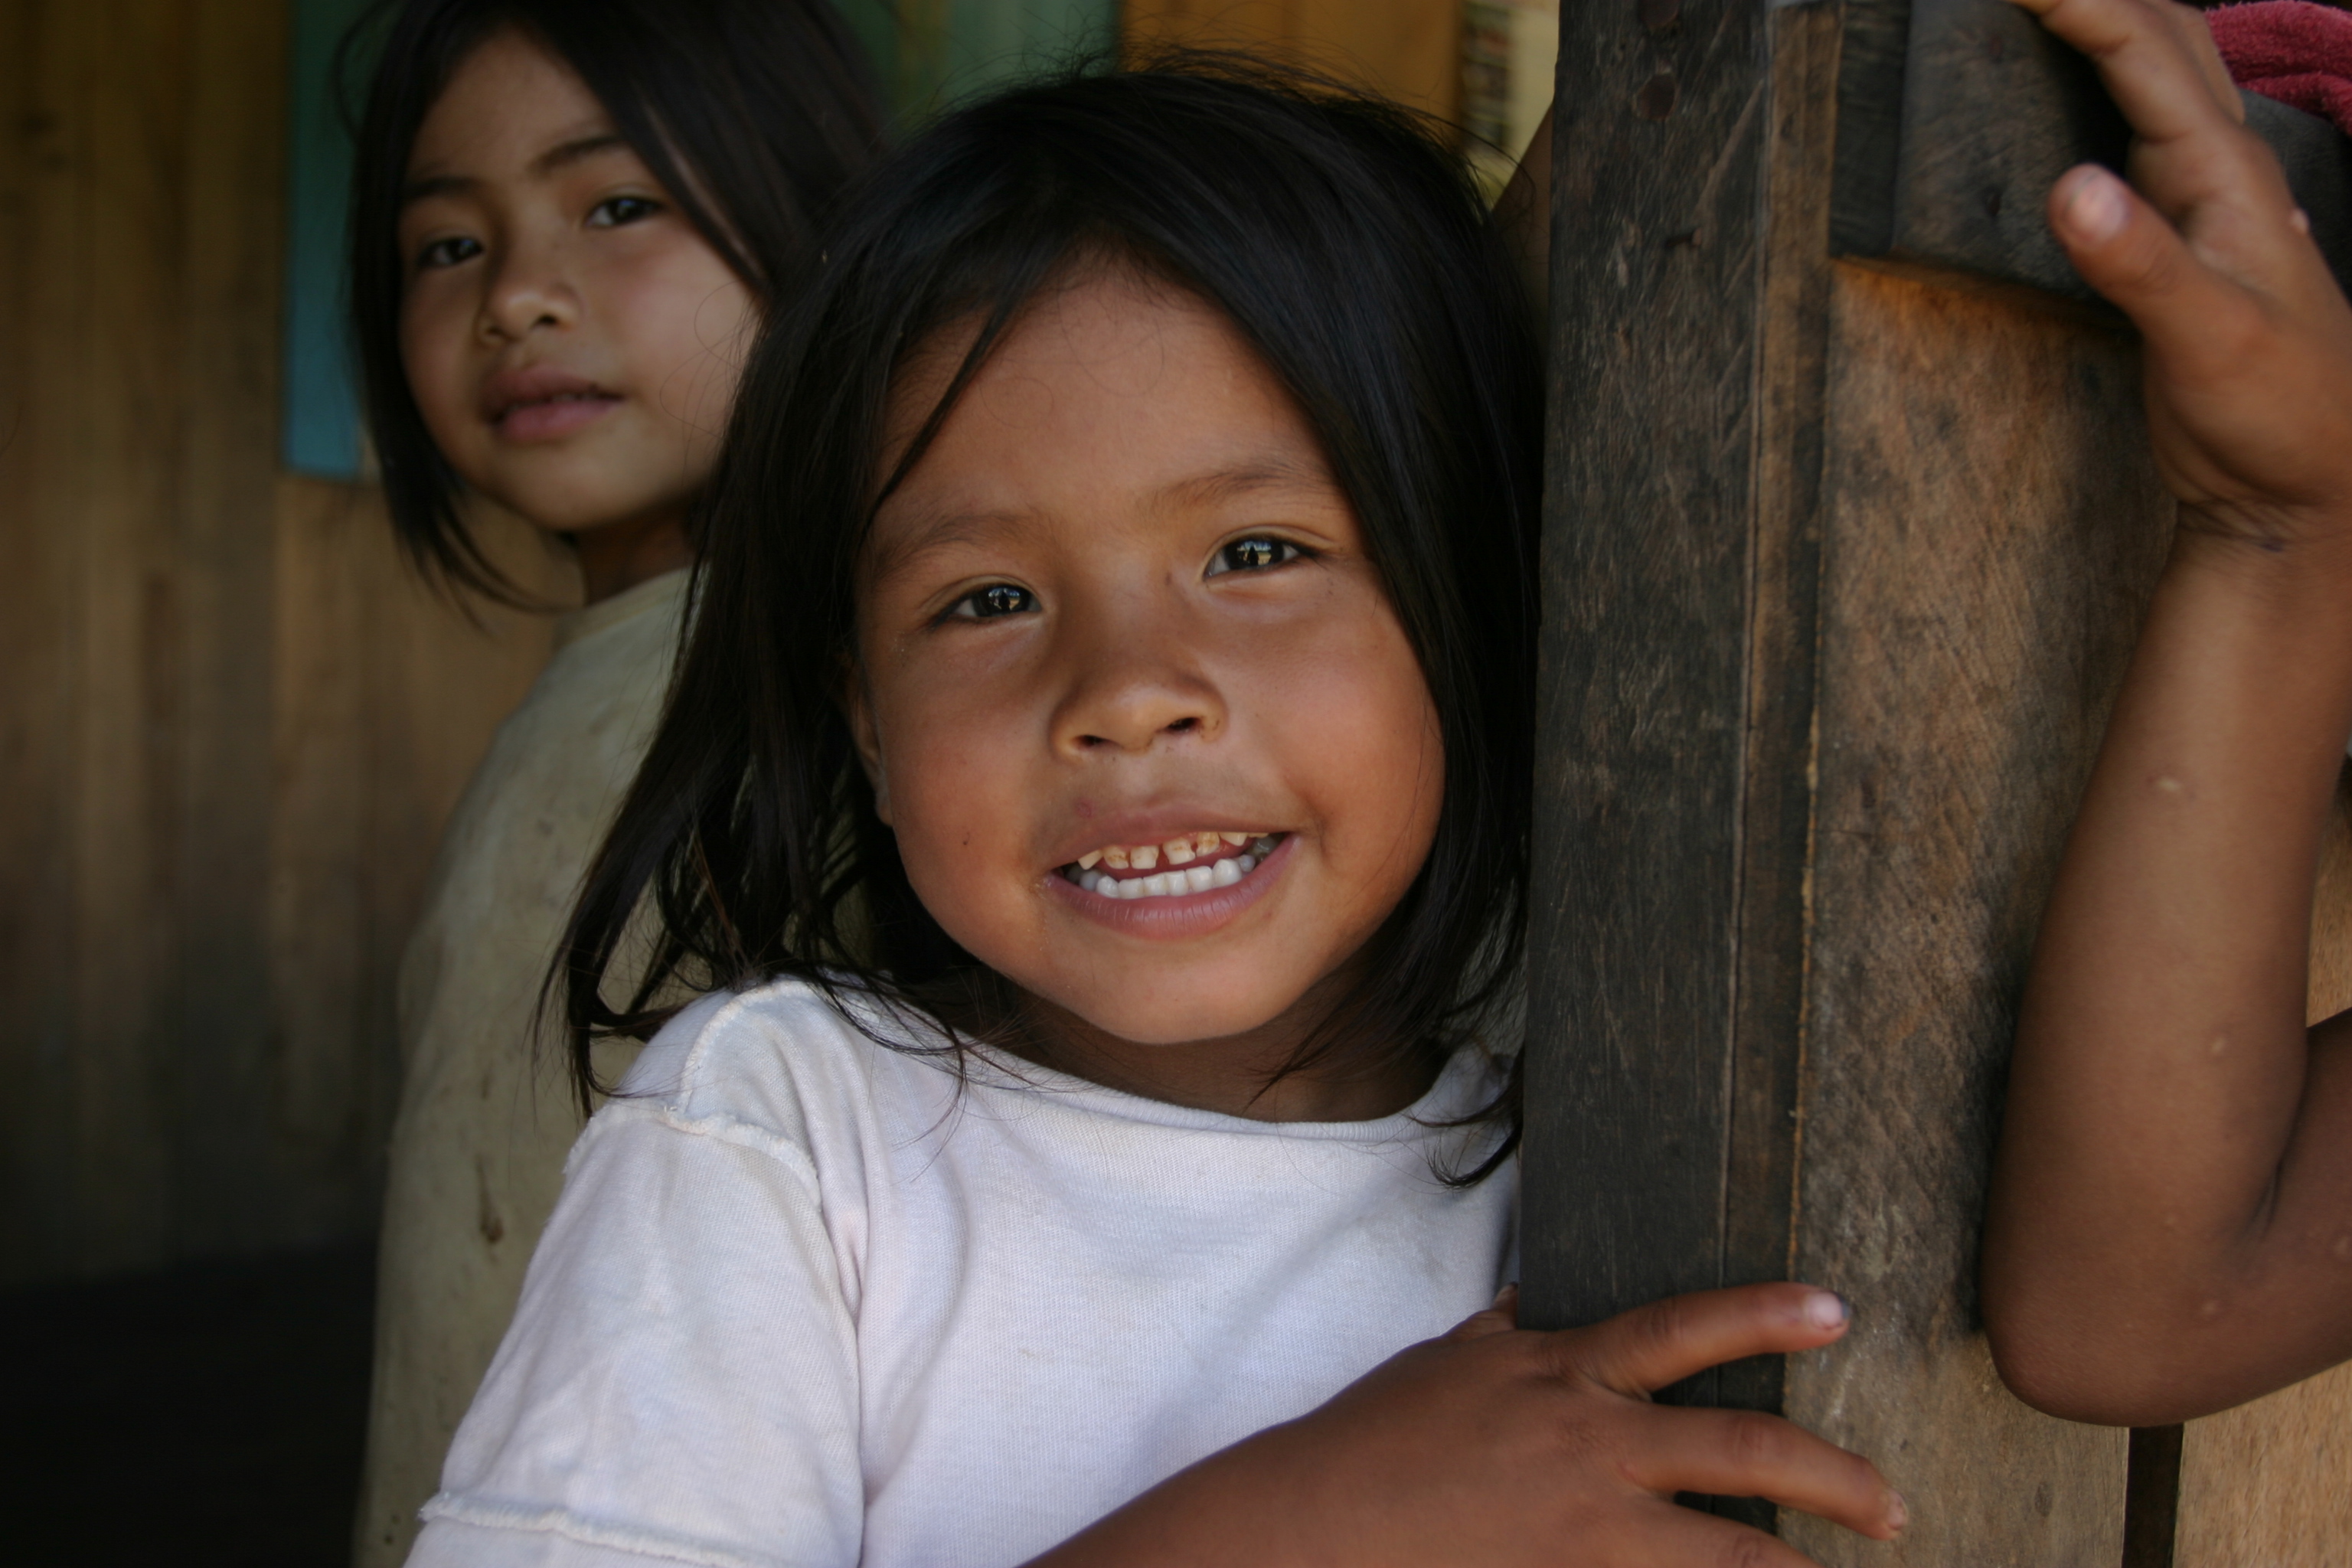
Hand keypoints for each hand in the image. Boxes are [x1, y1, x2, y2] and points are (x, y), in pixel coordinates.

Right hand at [1038, 1283, 1903, 1566]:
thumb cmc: (1373, 1440)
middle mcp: (1586, 1441)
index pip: (1682, 1328)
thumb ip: (1504, 1337)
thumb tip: (1530, 1303)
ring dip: (1798, 1564)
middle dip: (1831, 1474)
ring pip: (1726, 1546)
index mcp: (1560, 1372)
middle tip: (1891, 1502)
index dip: (1765, 1312)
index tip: (1835, 1307)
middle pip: (1740, 1447)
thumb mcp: (1443, 1363)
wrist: (1313, 1523)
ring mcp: (1583, 1525)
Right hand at [2014, 0, 2351, 554]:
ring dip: (2108, 20)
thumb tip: (2068, 189)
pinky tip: (2085, 87)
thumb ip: (2139, 265)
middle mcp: (2224, 169)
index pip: (2143, 51)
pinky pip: (2148, 123)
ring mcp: (2208, 199)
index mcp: (2226, 175)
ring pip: (2165, 69)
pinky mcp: (2183, 235)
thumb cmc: (2278, 415)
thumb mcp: (2208, 343)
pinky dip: (2110, 79)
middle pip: (2165, 33)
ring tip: (2045, 10)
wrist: (2311, 484)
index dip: (2077, 1)